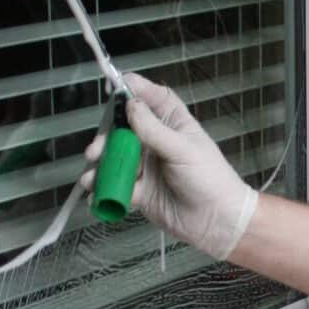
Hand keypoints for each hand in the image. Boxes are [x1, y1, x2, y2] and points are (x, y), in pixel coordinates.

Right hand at [88, 74, 257, 260]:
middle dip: (106, 138)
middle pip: (123, 130)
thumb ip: (153, 129)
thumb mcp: (182, 149)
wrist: (216, 221)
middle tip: (96, 151)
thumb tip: (130, 105)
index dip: (133, 89)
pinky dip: (104, 190)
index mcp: (172, 124)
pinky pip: (117, 187)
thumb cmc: (209, 178)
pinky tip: (98, 196)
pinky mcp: (140, 191)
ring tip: (92, 178)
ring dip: (100, 166)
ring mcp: (146, 167)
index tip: (113, 87)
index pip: (151, 98)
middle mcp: (156, 142)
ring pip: (115, 159)